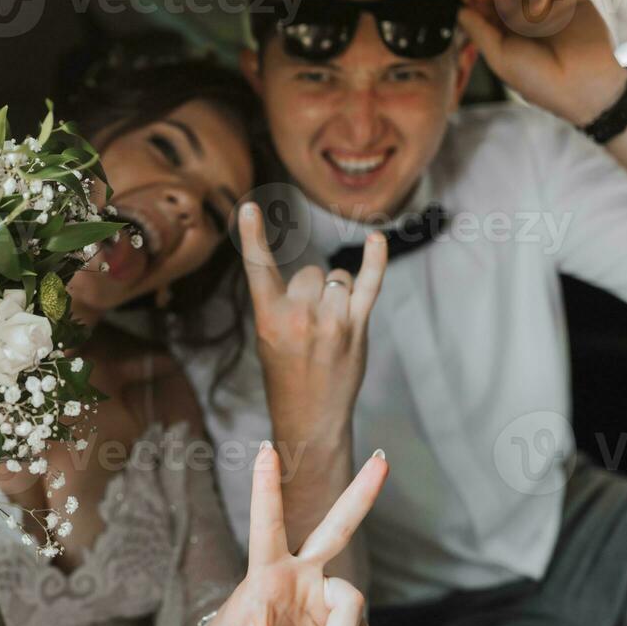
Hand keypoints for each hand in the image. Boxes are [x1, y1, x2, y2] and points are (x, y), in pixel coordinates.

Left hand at [202, 443, 388, 625]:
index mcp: (264, 572)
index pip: (265, 526)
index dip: (265, 489)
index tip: (265, 448)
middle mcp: (298, 572)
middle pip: (335, 530)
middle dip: (360, 496)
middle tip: (384, 461)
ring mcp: (321, 590)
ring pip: (353, 603)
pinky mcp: (336, 612)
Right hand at [239, 202, 386, 444]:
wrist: (309, 418)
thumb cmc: (287, 377)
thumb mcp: (268, 340)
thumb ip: (283, 305)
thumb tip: (314, 277)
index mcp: (268, 318)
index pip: (258, 268)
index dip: (252, 236)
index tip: (249, 208)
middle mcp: (299, 316)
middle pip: (309, 273)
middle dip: (310, 290)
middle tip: (308, 327)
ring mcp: (331, 321)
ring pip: (337, 280)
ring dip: (336, 295)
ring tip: (329, 329)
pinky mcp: (356, 327)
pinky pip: (368, 284)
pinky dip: (375, 260)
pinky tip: (377, 239)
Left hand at [458, 0, 626, 126]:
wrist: (583, 80)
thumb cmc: (538, 78)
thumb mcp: (499, 58)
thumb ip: (479, 32)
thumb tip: (459, 9)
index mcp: (505, 34)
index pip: (484, 8)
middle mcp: (524, 19)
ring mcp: (547, 7)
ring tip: (515, 3)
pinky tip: (542, 5)